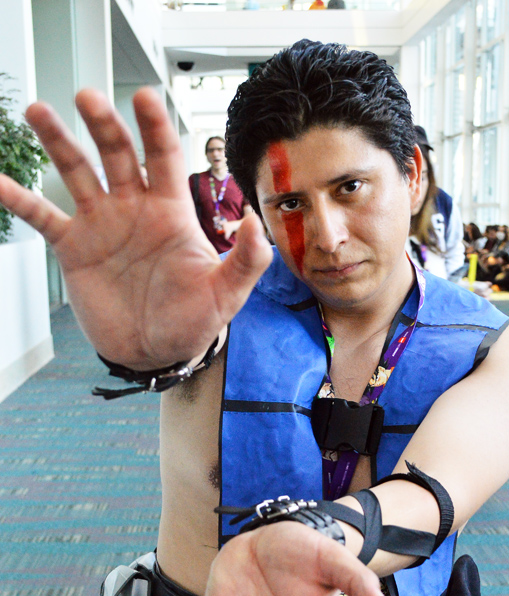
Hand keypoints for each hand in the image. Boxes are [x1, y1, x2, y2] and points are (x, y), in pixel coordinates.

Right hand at [0, 89, 271, 368]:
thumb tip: (252, 221)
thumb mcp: (226, 295)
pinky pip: (42, 217)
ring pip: (77, 172)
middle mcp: (133, 208)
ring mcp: (100, 224)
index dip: (154, 126)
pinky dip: (19, 199)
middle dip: (103, 124)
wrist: (155, 352)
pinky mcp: (74, 248)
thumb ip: (245, 260)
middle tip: (86, 97)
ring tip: (38, 112)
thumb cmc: (193, 321)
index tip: (144, 97)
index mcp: (170, 211)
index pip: (163, 157)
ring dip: (58, 142)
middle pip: (116, 153)